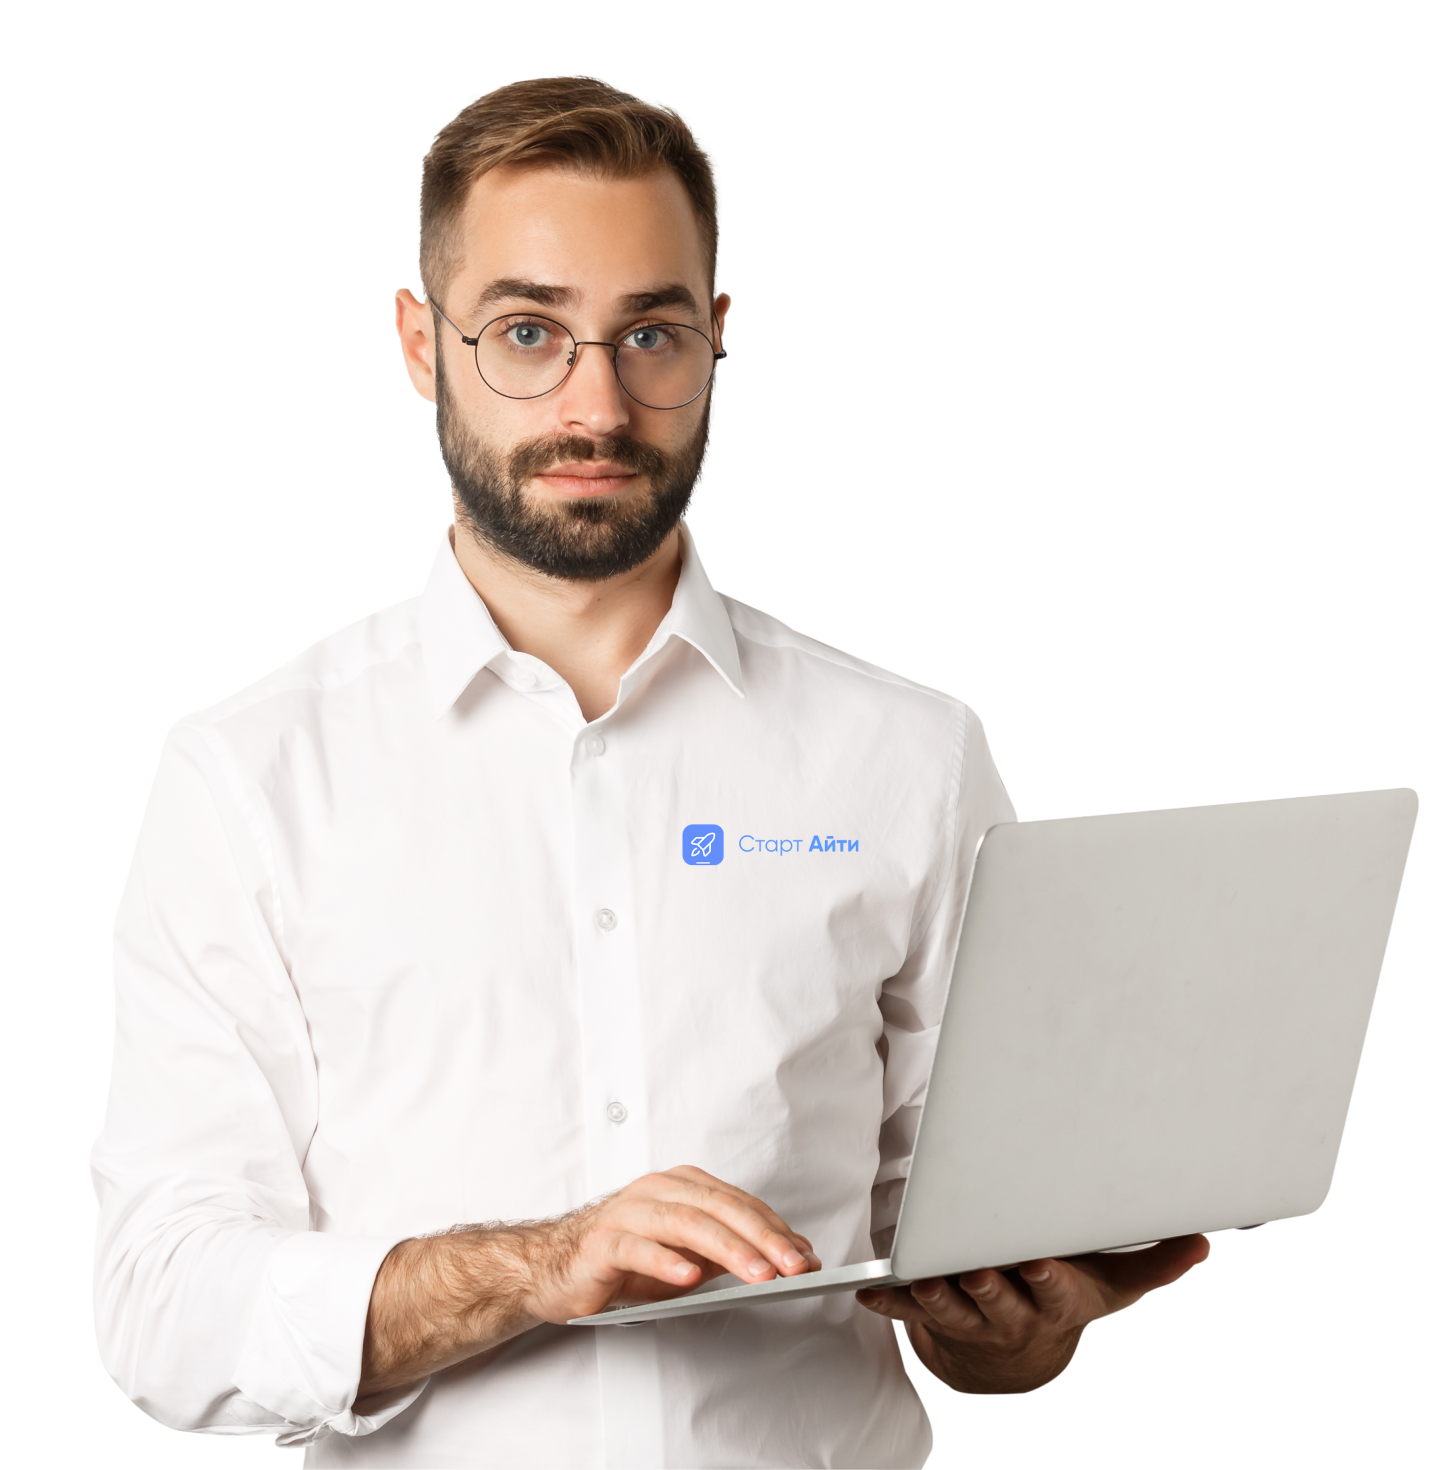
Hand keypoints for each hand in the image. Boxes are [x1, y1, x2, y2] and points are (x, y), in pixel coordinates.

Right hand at [361, 1166, 820, 1395]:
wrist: (554, 1270)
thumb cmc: (624, 1261)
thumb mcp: (685, 1257)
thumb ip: (728, 1252)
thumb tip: (784, 1258)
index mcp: (682, 1186)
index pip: (739, 1204)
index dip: (776, 1228)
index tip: (807, 1254)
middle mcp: (658, 1190)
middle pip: (719, 1209)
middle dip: (763, 1238)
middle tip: (794, 1266)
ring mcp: (629, 1212)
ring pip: (687, 1224)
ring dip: (728, 1249)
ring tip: (759, 1274)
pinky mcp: (602, 1241)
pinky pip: (638, 1248)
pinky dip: (666, 1261)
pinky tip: (689, 1277)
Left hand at [857, 1234, 1210, 1394]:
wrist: (1019, 1351)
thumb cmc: (1068, 1295)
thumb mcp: (1112, 1287)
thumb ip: (1153, 1262)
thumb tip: (1203, 1242)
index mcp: (1056, 1299)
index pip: (1051, 1288)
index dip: (1044, 1277)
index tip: (1036, 1261)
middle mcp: (1014, 1312)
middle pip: (996, 1298)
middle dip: (984, 1284)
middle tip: (971, 1268)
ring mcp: (972, 1317)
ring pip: (950, 1307)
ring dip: (932, 1293)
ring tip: (919, 1278)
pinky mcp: (935, 1317)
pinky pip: (905, 1310)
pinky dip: (886, 1301)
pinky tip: (866, 1293)